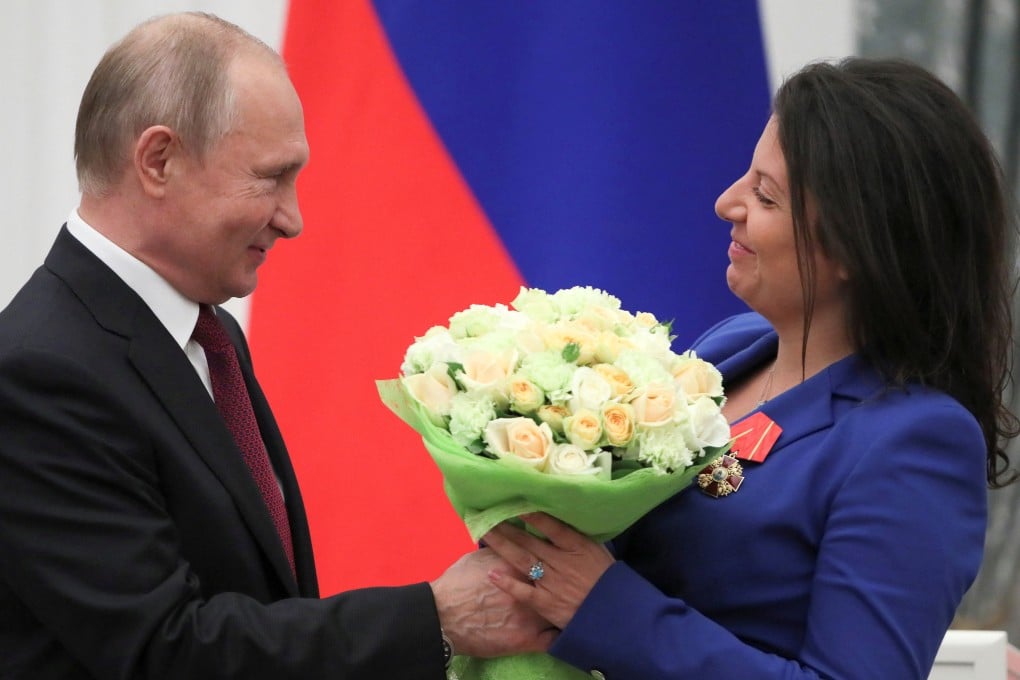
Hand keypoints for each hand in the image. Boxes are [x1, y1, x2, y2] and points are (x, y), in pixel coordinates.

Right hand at [430, 547, 557, 657]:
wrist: (443, 617)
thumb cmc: (456, 585)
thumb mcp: (477, 559)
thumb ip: (497, 550)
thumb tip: (504, 539)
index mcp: (518, 567)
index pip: (545, 556)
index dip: (552, 557)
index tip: (554, 555)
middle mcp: (529, 589)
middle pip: (557, 582)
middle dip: (564, 580)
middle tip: (568, 579)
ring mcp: (531, 616)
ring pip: (559, 611)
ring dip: (564, 608)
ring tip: (569, 604)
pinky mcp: (527, 639)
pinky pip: (553, 639)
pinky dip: (559, 635)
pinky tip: (562, 631)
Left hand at [482, 513, 614, 629]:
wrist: (614, 616)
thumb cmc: (607, 580)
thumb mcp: (598, 551)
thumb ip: (578, 538)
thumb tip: (562, 519)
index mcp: (576, 546)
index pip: (550, 525)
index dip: (531, 514)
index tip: (514, 502)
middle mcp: (561, 561)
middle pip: (528, 540)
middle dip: (506, 527)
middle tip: (486, 514)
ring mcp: (552, 582)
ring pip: (521, 560)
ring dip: (501, 546)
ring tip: (483, 534)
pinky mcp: (546, 603)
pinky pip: (523, 591)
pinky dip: (507, 583)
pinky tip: (492, 574)